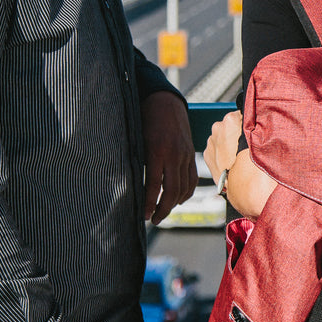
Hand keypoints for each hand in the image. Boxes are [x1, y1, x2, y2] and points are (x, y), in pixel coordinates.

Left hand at [140, 92, 197, 224]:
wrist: (164, 101)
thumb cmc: (143, 118)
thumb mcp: (136, 139)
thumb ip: (136, 161)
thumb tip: (129, 185)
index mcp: (156, 151)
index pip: (154, 185)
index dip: (149, 204)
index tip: (143, 216)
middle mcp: (174, 155)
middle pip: (172, 191)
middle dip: (162, 209)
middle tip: (153, 220)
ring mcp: (185, 155)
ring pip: (184, 187)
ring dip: (174, 204)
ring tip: (163, 212)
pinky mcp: (191, 154)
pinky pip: (192, 179)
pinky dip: (186, 192)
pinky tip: (177, 199)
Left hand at [204, 112, 275, 218]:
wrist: (248, 185)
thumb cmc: (258, 161)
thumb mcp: (264, 137)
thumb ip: (258, 126)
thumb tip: (260, 121)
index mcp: (231, 118)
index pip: (242, 115)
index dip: (249, 125)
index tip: (254, 133)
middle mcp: (217, 127)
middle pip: (229, 125)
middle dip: (236, 133)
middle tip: (247, 146)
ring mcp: (210, 142)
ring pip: (221, 138)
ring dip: (228, 144)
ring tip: (240, 157)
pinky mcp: (206, 155)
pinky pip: (215, 150)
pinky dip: (221, 154)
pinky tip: (232, 162)